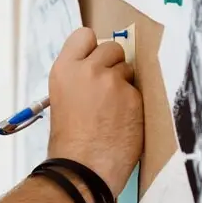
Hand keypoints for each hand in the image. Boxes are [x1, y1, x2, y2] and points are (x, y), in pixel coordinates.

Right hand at [46, 27, 143, 195]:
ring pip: (128, 68)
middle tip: (107, 88)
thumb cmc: (69, 140)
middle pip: (111, 47)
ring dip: (125, 84)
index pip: (84, 35)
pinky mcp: (134, 97)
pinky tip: (124, 121)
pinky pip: (139, 91)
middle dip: (112, 64)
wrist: (83, 167)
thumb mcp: (62, 98)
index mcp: (64, 69)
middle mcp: (88, 70)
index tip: (95, 60)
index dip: (92, 47)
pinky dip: (134, 103)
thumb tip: (100, 68)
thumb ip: (79, 78)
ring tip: (114, 109)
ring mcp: (113, 82)